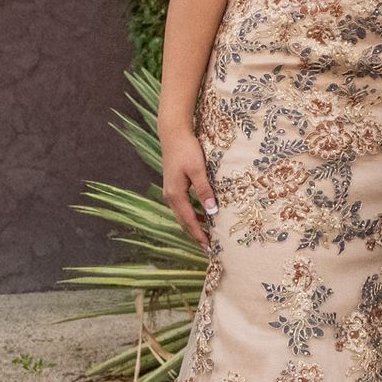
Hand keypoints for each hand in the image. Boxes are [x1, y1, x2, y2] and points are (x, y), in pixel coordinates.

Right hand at [160, 128, 216, 248]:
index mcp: (175, 194)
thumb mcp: (198, 169)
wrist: (173, 134)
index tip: (209, 247)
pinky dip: (192, 215)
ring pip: (182, 215)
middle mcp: (171, 196)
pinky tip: (203, 216)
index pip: (188, 221)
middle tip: (209, 247)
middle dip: (196, 234)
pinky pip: (183, 207)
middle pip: (183, 221)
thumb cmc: (187, 150)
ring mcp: (171, 191)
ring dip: (194, 226)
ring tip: (208, 235)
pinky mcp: (174, 186)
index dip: (199, 234)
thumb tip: (211, 210)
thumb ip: (204, 189)